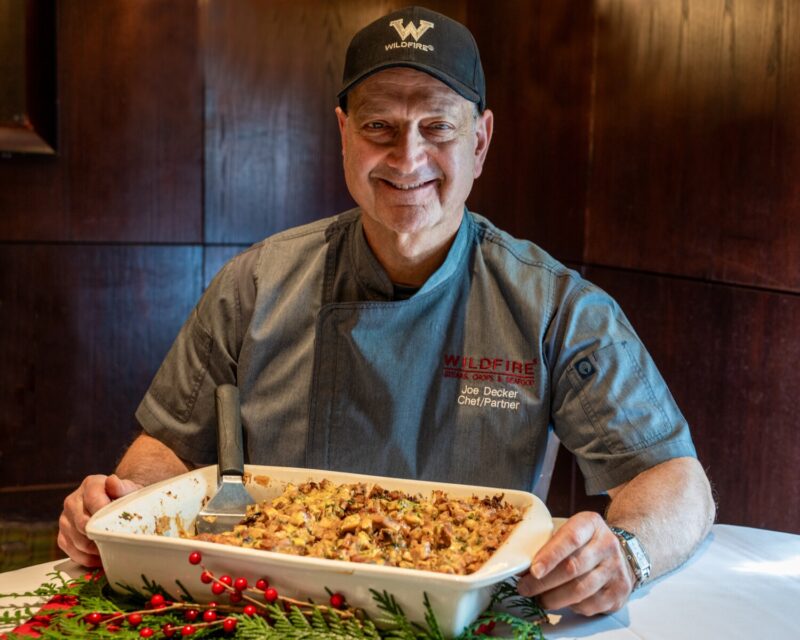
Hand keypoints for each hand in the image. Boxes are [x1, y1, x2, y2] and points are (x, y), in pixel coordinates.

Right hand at [58, 474, 142, 566]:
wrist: (115, 503)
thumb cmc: (124, 497)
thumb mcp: (128, 489)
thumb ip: (122, 486)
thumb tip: (112, 481)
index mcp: (90, 485)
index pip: (94, 501)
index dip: (105, 516)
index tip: (118, 527)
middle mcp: (72, 500)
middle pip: (83, 524)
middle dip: (100, 536)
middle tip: (117, 544)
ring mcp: (65, 518)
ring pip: (77, 541)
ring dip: (95, 550)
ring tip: (111, 551)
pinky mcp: (62, 535)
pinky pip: (71, 551)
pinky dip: (87, 558)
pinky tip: (100, 558)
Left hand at [517, 511, 635, 615]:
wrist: (621, 553)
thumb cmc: (585, 541)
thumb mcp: (570, 529)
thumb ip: (550, 543)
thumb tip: (523, 567)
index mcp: (591, 524)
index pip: (570, 538)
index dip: (550, 555)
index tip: (533, 570)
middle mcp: (607, 545)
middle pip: (573, 567)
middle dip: (544, 582)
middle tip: (524, 588)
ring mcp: (616, 569)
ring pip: (581, 590)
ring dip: (554, 598)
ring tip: (539, 598)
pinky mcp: (619, 591)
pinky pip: (590, 605)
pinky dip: (570, 606)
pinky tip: (561, 602)